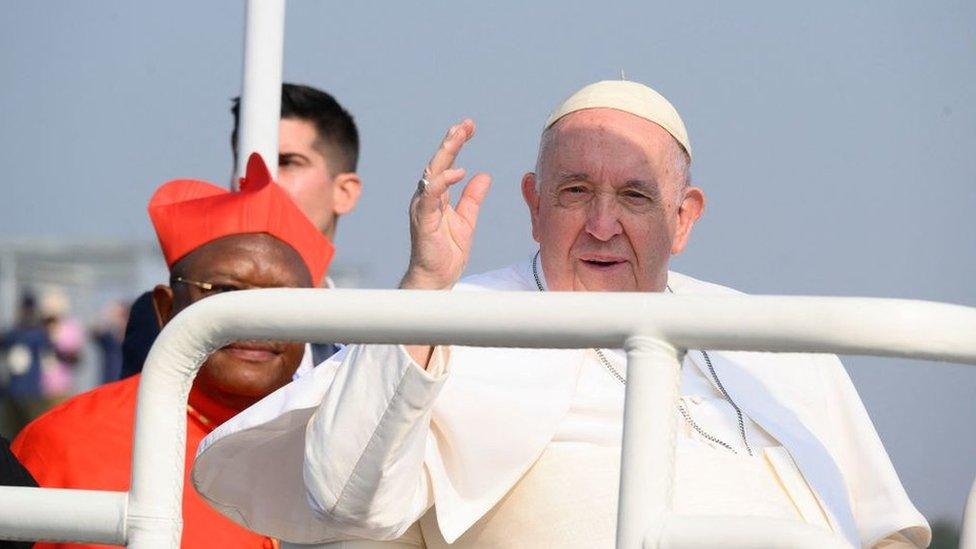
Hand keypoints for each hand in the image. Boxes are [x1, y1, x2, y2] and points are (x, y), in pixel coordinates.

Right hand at [400, 119, 491, 289]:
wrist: (435, 278)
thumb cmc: (446, 252)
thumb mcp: (467, 220)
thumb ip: (472, 198)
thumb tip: (484, 175)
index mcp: (436, 196)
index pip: (446, 164)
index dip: (456, 144)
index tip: (469, 127)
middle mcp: (426, 197)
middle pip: (438, 162)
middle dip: (451, 141)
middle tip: (465, 124)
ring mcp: (423, 207)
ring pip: (432, 172)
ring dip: (446, 152)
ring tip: (459, 135)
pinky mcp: (423, 219)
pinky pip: (431, 195)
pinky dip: (444, 182)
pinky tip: (459, 172)